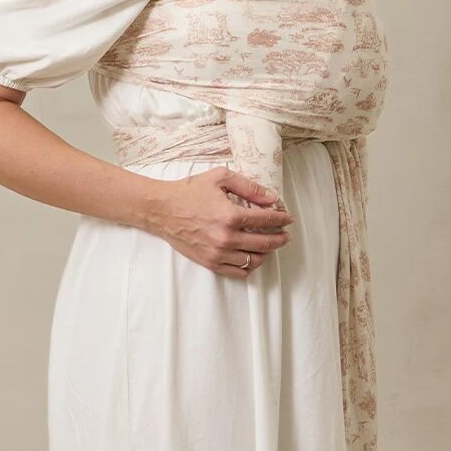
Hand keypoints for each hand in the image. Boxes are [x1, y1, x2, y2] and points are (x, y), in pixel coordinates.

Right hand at [151, 166, 294, 278]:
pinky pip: (238, 272)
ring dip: (266, 253)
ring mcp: (218, 253)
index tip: (288, 218)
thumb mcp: (220, 178)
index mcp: (230, 215)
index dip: (281, 219)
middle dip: (280, 238)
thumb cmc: (190, 191)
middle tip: (285, 234)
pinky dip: (249, 266)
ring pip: (253, 260)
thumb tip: (272, 198)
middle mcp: (226, 238)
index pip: (265, 221)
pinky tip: (251, 256)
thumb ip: (249, 187)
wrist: (162, 209)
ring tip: (269, 245)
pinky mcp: (210, 262)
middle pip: (264, 243)